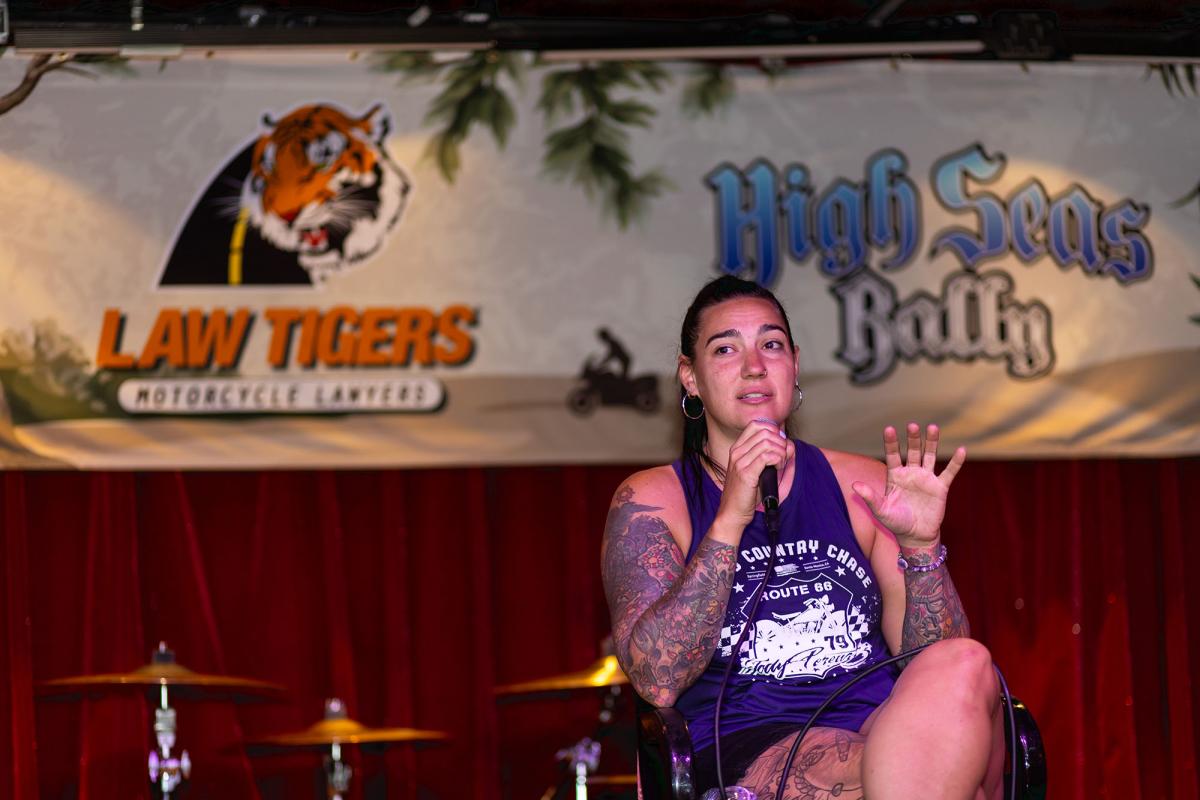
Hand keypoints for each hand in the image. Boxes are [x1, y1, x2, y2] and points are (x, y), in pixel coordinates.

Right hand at [712, 420, 794, 538]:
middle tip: (782, 456)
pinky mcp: (746, 473)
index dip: (773, 430)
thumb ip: (770, 455)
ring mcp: (739, 461)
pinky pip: (767, 456)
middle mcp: (737, 452)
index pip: (756, 424)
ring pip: (767, 442)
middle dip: (780, 442)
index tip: (779, 444)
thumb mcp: (757, 469)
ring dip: (780, 452)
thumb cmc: (746, 494)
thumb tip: (789, 444)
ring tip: (780, 464)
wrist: (732, 512)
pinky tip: (777, 469)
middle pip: (765, 431)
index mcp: (737, 448)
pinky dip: (778, 460)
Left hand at [851, 423, 964, 549]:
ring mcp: (926, 478)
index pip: (892, 455)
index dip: (891, 442)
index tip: (889, 429)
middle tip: (912, 425)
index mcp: (895, 476)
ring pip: (929, 456)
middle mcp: (911, 473)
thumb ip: (870, 497)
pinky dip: (956, 462)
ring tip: (933, 427)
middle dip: (912, 439)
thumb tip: (854, 485)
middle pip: (912, 451)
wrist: (915, 536)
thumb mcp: (880, 511)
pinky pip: (949, 472)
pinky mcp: (940, 487)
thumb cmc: (895, 522)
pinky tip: (962, 450)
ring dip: (931, 442)